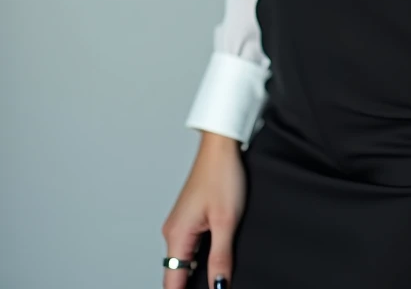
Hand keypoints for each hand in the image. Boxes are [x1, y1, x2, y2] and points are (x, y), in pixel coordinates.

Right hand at [161, 132, 245, 287]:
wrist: (221, 147)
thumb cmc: (222, 174)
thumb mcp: (226, 221)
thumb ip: (220, 258)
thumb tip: (218, 286)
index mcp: (177, 235)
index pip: (172, 283)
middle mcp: (172, 231)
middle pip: (176, 275)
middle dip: (190, 286)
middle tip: (214, 287)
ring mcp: (179, 224)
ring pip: (183, 262)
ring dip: (195, 274)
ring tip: (215, 279)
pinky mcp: (187, 218)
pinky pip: (188, 248)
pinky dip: (197, 259)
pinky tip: (213, 260)